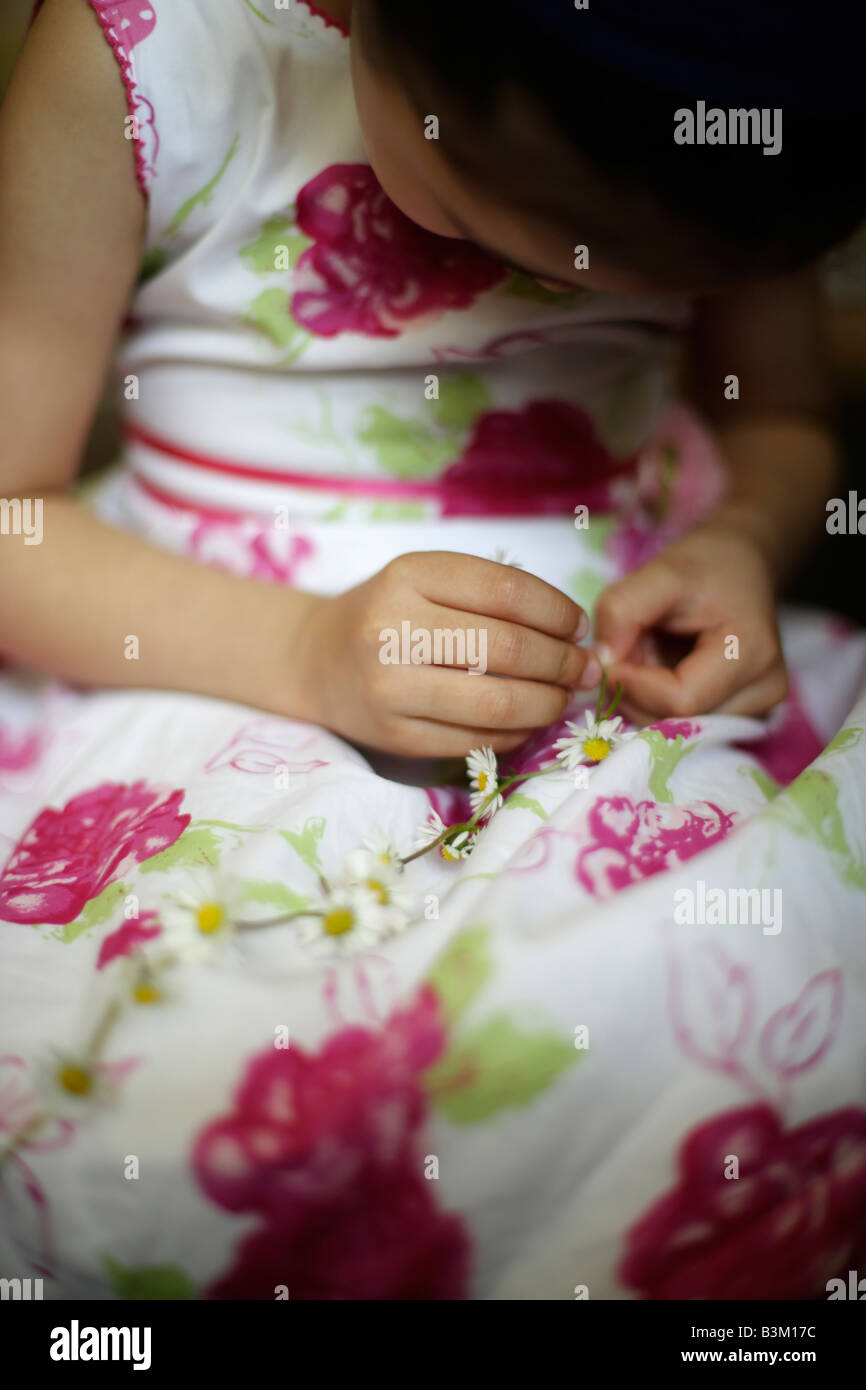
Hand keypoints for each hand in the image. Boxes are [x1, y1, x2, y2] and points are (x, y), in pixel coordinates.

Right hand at [292, 552, 598, 755]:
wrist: (316, 660)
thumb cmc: (388, 614)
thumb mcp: (425, 580)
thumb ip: (491, 596)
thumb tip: (577, 634)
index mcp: (408, 575)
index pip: (506, 591)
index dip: (558, 612)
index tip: (579, 627)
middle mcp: (393, 629)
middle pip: (510, 648)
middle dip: (563, 661)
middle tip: (584, 668)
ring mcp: (391, 688)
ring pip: (499, 701)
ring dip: (549, 702)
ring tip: (563, 696)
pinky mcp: (395, 737)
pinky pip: (477, 739)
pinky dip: (518, 731)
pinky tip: (528, 720)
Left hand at [593, 520, 787, 721]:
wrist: (742, 566)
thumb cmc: (708, 564)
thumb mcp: (661, 572)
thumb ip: (622, 610)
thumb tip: (603, 661)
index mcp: (751, 655)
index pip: (679, 701)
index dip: (633, 683)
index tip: (613, 650)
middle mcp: (764, 694)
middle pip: (675, 722)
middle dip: (636, 689)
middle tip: (633, 645)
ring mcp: (756, 710)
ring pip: (673, 729)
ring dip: (644, 695)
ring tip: (651, 651)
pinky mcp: (741, 716)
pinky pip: (680, 725)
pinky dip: (657, 700)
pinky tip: (663, 667)